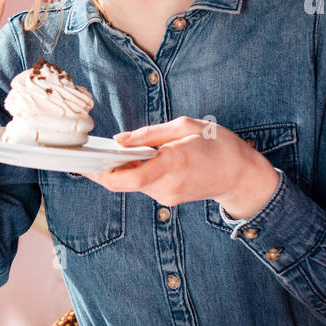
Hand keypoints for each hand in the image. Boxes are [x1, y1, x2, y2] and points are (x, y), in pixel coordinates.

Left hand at [83, 116, 279, 216]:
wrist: (241, 175)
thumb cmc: (217, 144)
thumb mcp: (185, 126)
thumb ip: (149, 134)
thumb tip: (119, 141)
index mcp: (174, 162)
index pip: (131, 177)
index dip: (104, 172)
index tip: (85, 162)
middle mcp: (168, 184)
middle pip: (123, 183)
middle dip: (102, 171)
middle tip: (85, 156)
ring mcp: (167, 196)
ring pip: (131, 185)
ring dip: (118, 170)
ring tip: (108, 153)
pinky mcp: (167, 199)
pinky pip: (142, 186)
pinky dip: (133, 173)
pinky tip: (132, 160)